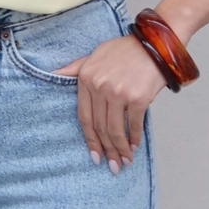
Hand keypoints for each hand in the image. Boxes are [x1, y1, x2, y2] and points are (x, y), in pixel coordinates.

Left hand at [54, 34, 166, 172]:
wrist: (155, 44)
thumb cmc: (125, 51)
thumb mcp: (95, 55)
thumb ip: (74, 68)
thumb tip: (53, 74)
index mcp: (86, 78)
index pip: (84, 116)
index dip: (90, 140)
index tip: (94, 155)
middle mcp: (99, 86)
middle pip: (99, 127)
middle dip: (106, 149)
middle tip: (112, 165)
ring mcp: (118, 92)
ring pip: (114, 130)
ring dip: (120, 149)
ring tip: (124, 161)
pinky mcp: (137, 97)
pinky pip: (133, 125)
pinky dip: (134, 138)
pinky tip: (135, 146)